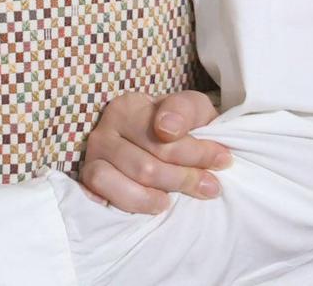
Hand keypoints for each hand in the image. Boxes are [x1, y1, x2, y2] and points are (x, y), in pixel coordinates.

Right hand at [78, 89, 228, 212]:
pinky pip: (103, 193)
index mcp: (129, 106)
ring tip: (175, 201)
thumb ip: (185, 110)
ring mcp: (94, 156)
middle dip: (184, 178)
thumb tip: (167, 129)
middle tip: (211, 187)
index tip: (223, 160)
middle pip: (147, 164)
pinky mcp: (89, 180)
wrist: (161, 143)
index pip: (164, 136)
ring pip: (124, 180)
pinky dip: (129, 202)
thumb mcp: (192, 109)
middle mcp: (106, 129)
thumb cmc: (179, 126)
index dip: (197, 152)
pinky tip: (152, 205)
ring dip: (155, 196)